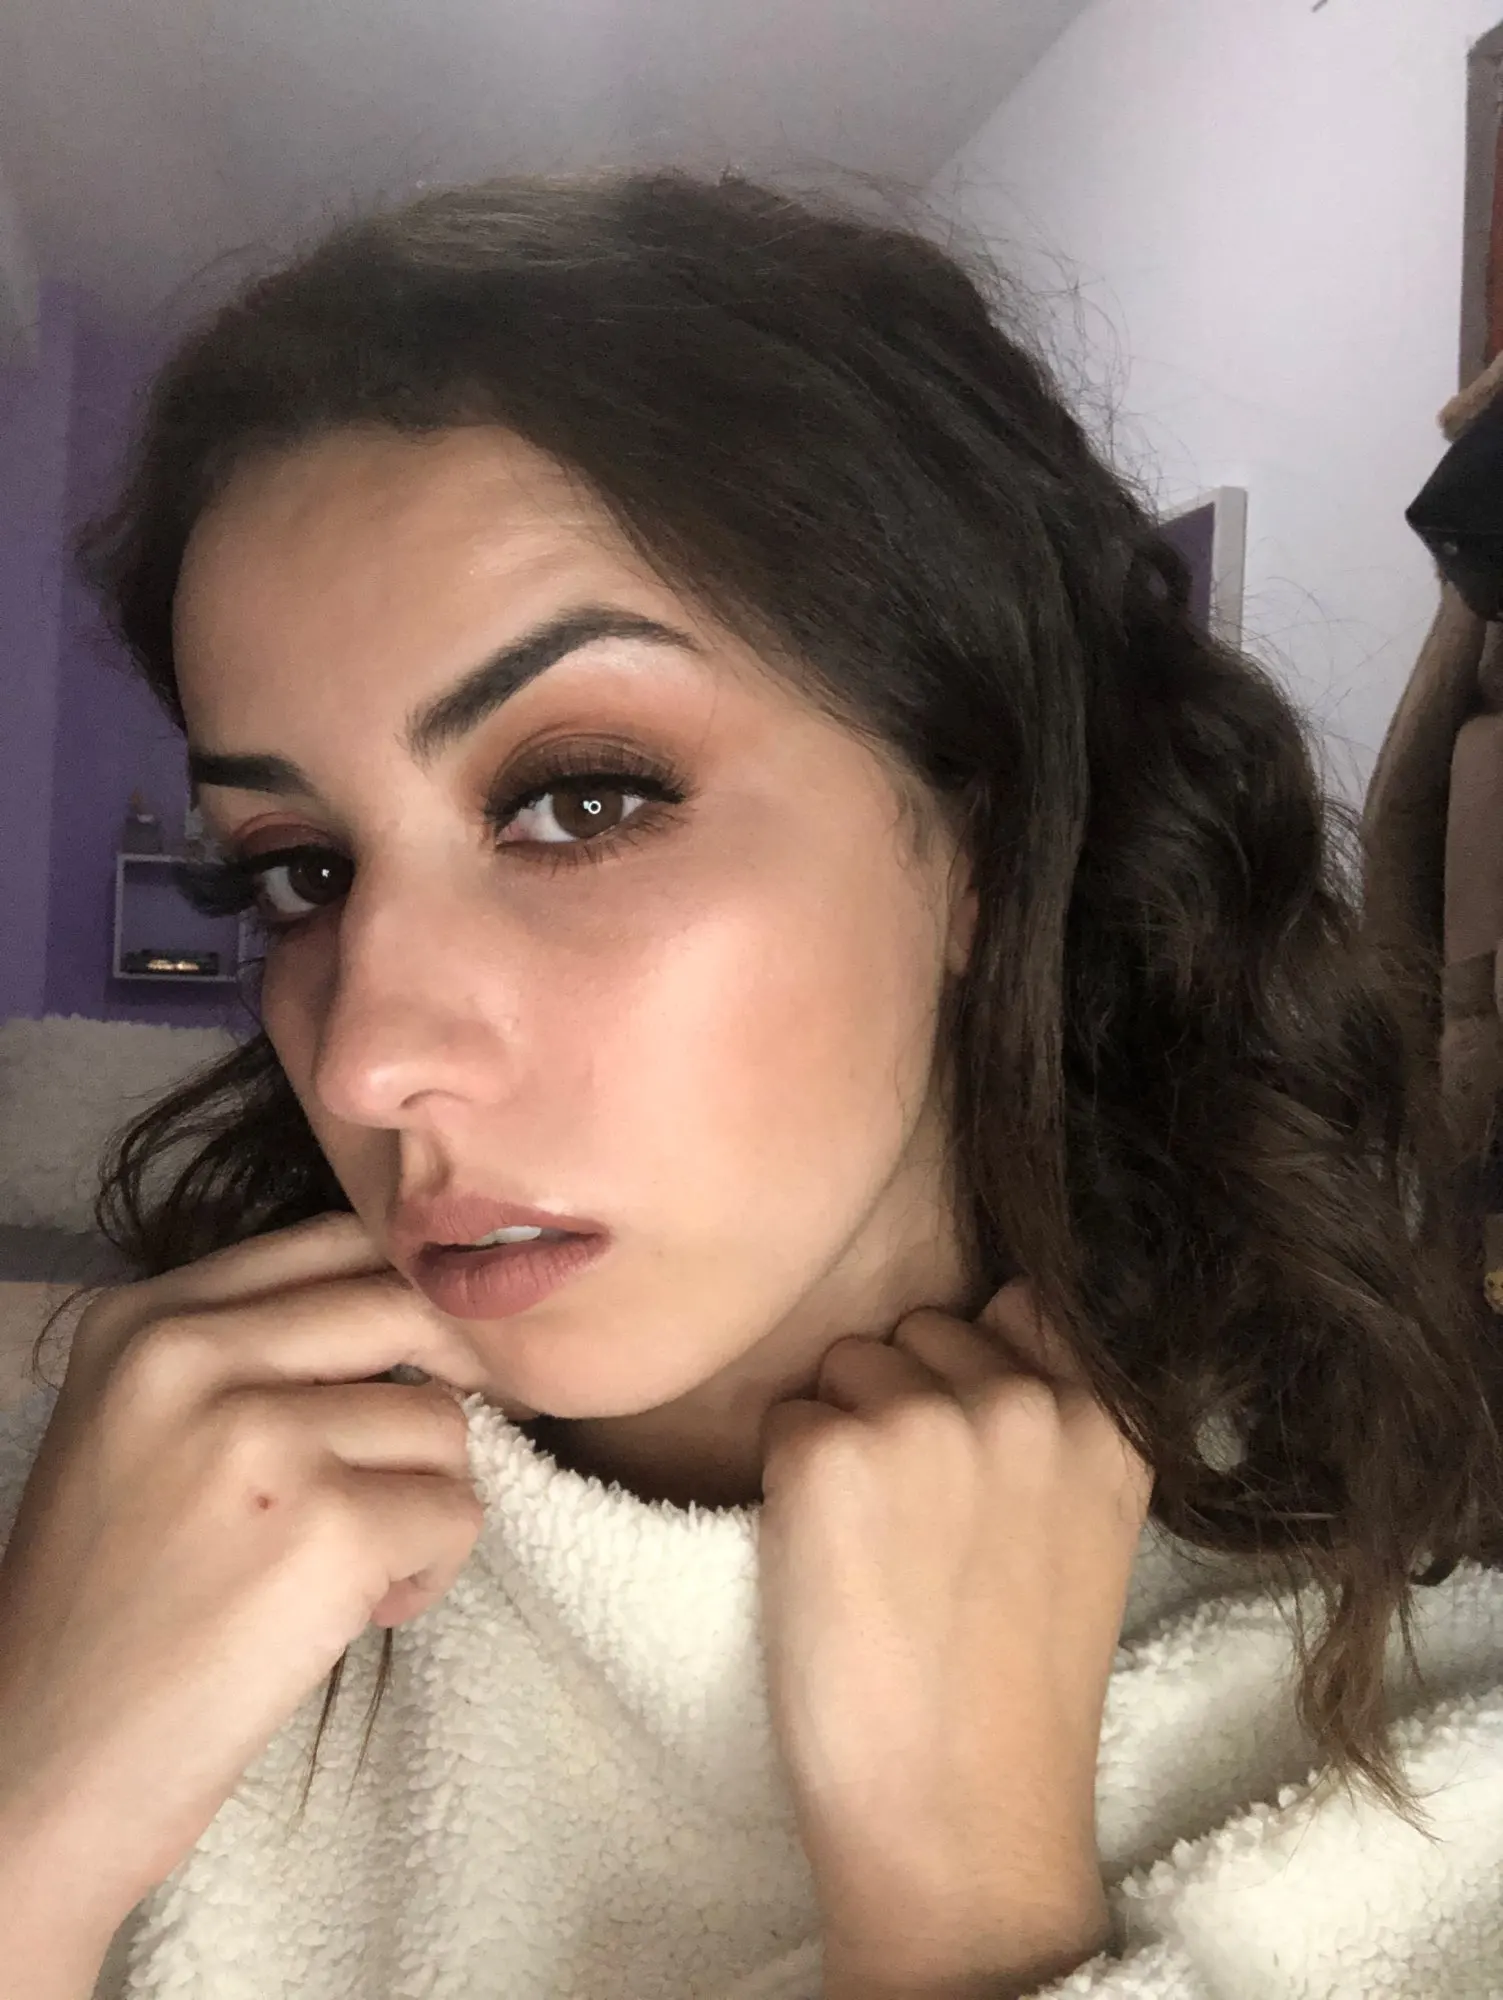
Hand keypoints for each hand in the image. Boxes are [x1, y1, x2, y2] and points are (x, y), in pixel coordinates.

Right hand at [0, 1213, 489, 1936]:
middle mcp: (194, 1356)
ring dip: (424, 1501)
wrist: (39, 1766)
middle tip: (417, 1463)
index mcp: (146, 1320)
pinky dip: (429, 1572)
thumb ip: (256, 1352)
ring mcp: (260, 1439)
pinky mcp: (327, 1530)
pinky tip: (353, 1614)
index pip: (335, 1240)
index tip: (427, 1360)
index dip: (409, 1296)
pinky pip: (457, 1513)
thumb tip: (426, 1307)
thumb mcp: (144, 1429)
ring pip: (443, 1421)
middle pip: (407, 1307)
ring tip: (347, 1568)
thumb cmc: (112, 1606)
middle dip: (445, 1387)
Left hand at [756, 1281, 1151, 1997]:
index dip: (975, 1369)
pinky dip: (785, 1486)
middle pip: (917, 1332)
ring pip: (844, 1366)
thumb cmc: (1009, 1692)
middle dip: (901, 1403)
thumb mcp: (1086, 1531)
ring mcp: (929, 1420)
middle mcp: (1025, 1400)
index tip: (970, 1454)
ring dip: (842, 1437)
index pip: (1021, 1305)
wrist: (960, 1825)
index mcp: (1107, 1419)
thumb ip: (1055, 1423)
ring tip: (880, 1554)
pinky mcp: (832, 1457)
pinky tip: (831, 1573)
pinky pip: (782, 1420)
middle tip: (921, 1533)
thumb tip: (992, 1326)